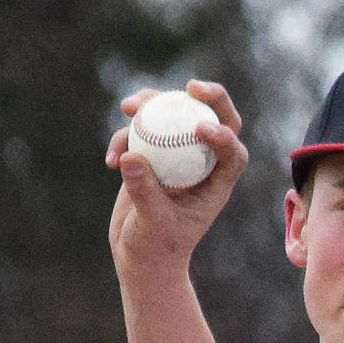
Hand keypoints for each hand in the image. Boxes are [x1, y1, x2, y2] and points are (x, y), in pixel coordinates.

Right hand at [107, 79, 248, 280]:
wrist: (139, 256)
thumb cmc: (155, 249)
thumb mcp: (151, 224)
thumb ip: (144, 193)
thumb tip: (132, 156)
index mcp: (216, 186)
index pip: (233, 154)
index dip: (225, 136)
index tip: (200, 129)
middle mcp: (201, 166)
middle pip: (216, 120)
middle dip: (210, 97)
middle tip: (190, 86)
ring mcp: (177, 156)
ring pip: (176, 115)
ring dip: (154, 103)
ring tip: (128, 108)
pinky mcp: (153, 154)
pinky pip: (143, 131)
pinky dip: (124, 137)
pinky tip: (110, 161)